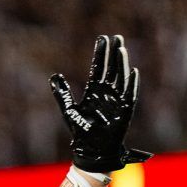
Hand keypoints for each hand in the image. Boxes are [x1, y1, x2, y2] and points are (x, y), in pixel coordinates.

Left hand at [49, 35, 151, 172]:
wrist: (91, 149)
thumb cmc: (81, 131)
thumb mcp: (68, 110)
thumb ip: (62, 93)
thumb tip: (53, 76)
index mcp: (94, 90)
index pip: (98, 67)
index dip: (100, 53)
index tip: (102, 38)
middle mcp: (106, 92)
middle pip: (111, 68)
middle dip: (113, 53)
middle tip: (116, 37)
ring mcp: (116, 100)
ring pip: (121, 77)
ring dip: (122, 63)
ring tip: (121, 49)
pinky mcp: (125, 110)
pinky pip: (130, 94)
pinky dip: (131, 84)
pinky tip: (132, 71)